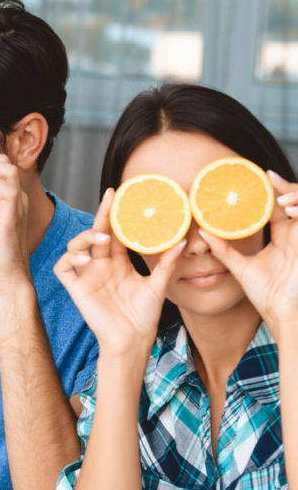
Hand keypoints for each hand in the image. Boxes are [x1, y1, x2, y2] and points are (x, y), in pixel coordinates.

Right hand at [53, 189, 184, 355]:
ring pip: (75, 246)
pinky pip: (63, 268)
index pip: (114, 232)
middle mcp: (100, 265)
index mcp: (118, 262)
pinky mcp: (76, 288)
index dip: (114, 214)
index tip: (119, 195)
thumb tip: (184, 240)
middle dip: (100, 215)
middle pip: (95, 233)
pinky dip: (69, 259)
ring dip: (84, 237)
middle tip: (109, 199)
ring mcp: (87, 276)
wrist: (132, 340)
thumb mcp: (158, 285)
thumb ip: (167, 263)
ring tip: (100, 238)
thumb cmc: (143, 316)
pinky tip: (84, 260)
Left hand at [199, 170, 297, 339]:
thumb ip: (224, 250)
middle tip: (266, 176)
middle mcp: (295, 234)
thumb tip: (201, 232)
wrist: (283, 314)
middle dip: (283, 186)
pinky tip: (288, 210)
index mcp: (281, 236)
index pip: (275, 205)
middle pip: (293, 199)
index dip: (269, 190)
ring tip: (277, 199)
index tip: (255, 176)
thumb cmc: (266, 294)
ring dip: (294, 195)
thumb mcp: (240, 268)